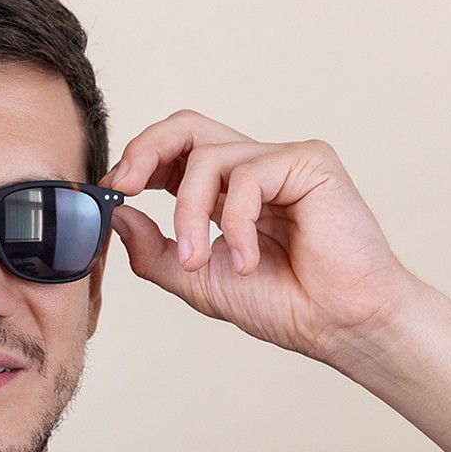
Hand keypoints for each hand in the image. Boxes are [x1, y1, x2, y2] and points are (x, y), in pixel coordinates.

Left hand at [104, 110, 416, 361]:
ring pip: (207, 158)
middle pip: (186, 126)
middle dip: (144, 150)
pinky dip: (236, 221)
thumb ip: (154, 249)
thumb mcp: (197, 279)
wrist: (340, 325)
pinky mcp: (309, 161)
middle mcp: (253, 168)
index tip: (110, 195)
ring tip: (199, 262)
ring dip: (190, 214)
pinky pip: (248, 175)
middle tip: (124, 187)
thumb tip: (116, 215)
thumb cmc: (284, 304)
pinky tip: (250, 259)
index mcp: (226, 191)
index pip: (173, 153)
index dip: (136, 164)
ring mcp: (282, 161)